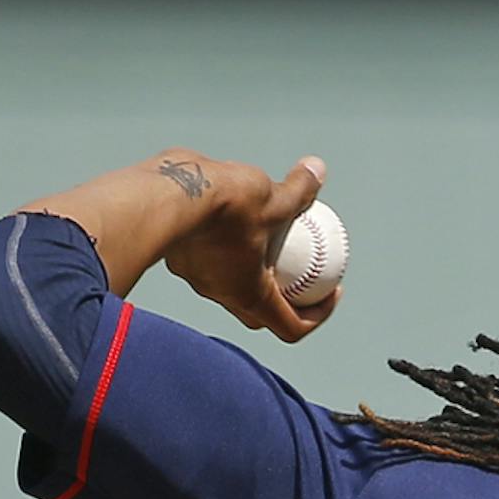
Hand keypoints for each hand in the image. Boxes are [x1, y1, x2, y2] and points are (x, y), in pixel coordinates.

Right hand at [23, 149, 342, 341]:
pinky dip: (226, 249)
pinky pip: (210, 260)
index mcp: (252, 296)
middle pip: (260, 314)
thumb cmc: (226, 204)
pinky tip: (230, 218)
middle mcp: (223, 295)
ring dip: (251, 271)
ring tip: (264, 238)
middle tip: (300, 273)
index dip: (317, 316)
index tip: (331, 292)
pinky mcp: (180, 257)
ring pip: (231, 285)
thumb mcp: (275, 197)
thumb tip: (318, 170)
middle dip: (284, 300)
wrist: (167, 193)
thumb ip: (300, 189)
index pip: (291, 327)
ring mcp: (198, 278)